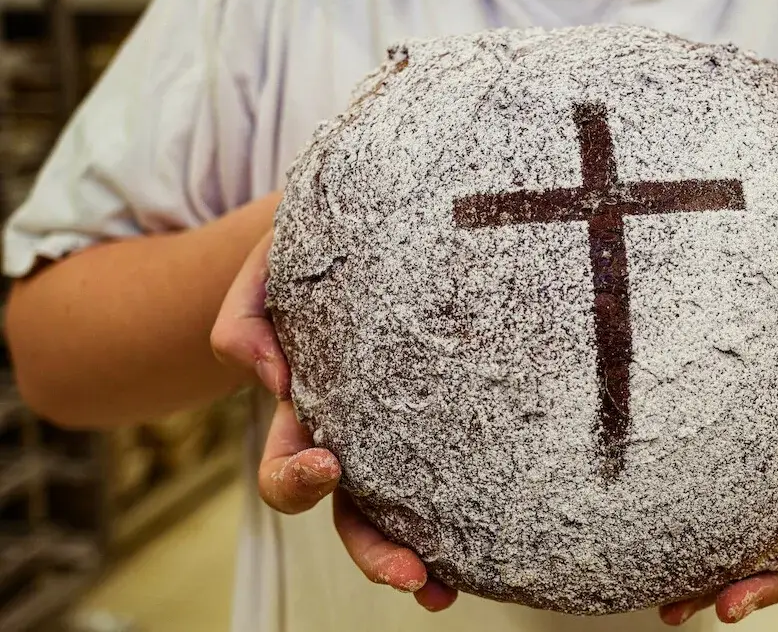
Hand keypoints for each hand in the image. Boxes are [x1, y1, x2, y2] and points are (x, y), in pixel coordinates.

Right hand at [210, 231, 457, 610]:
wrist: (371, 227)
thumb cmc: (315, 255)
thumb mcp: (265, 273)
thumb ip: (245, 321)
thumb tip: (275, 379)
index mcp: (307, 407)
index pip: (290, 465)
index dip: (299, 479)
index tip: (330, 465)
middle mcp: (354, 436)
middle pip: (349, 513)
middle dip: (373, 550)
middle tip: (409, 572)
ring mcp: (400, 434)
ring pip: (400, 512)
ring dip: (415, 557)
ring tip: (442, 589)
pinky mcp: (448, 415)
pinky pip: (452, 474)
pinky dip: (465, 518)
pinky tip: (492, 536)